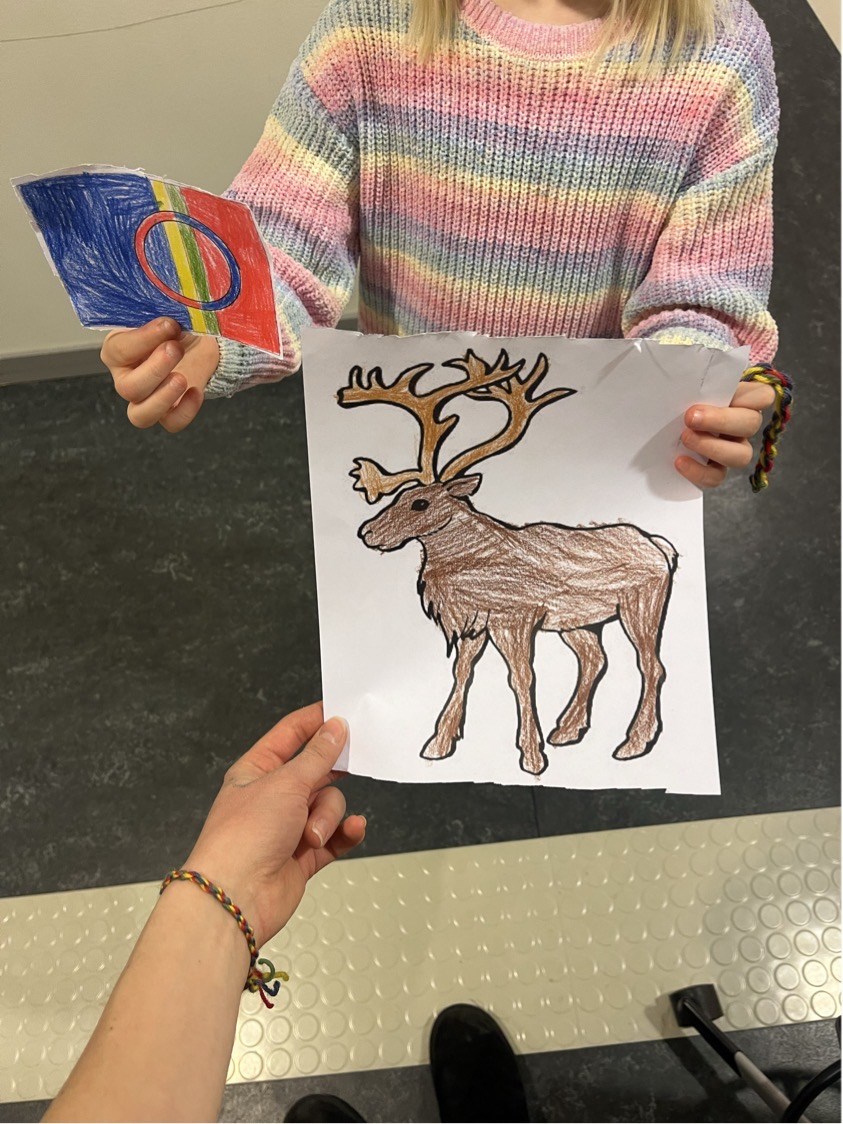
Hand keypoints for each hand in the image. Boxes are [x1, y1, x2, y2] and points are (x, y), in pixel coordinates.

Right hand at [101, 318, 219, 431]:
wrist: (198, 345)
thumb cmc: (175, 328)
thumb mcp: (168, 314)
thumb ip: (162, 314)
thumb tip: (170, 317)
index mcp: (118, 350)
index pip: (117, 351)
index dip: (142, 340)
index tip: (168, 325)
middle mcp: (126, 378)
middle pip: (127, 388)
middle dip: (154, 369)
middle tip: (176, 348)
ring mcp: (145, 399)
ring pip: (140, 415)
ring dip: (162, 398)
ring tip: (182, 378)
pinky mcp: (168, 413)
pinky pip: (171, 424)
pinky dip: (185, 411)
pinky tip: (196, 391)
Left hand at [185, 703, 365, 946]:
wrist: (236, 898)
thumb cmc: (243, 838)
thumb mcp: (286, 783)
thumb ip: (318, 756)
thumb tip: (335, 729)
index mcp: (256, 771)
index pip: (290, 735)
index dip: (315, 721)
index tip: (343, 711)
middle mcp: (272, 796)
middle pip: (316, 771)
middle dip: (331, 775)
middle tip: (351, 763)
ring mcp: (288, 826)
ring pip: (328, 805)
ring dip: (327, 817)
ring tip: (311, 833)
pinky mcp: (304, 854)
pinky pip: (336, 836)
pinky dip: (345, 832)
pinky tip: (352, 830)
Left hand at [675, 381, 775, 488]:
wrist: (660, 419)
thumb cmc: (679, 395)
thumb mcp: (687, 382)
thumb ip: (695, 378)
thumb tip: (684, 372)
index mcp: (742, 399)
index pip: (763, 395)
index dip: (747, 396)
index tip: (720, 393)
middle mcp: (742, 425)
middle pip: (751, 424)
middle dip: (721, 420)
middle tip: (690, 417)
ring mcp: (731, 449)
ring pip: (741, 455)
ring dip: (713, 447)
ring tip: (685, 438)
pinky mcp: (715, 470)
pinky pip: (717, 477)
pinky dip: (698, 471)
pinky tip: (680, 461)